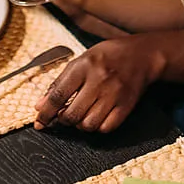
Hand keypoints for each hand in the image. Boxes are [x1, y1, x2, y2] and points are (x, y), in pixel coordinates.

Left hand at [33, 37, 165, 132]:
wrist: (143, 55)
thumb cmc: (109, 55)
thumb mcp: (82, 59)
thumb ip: (60, 82)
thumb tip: (41, 106)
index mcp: (85, 65)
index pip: (58, 95)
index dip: (45, 112)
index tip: (39, 121)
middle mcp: (99, 80)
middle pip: (71, 115)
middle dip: (63, 120)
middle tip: (64, 115)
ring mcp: (114, 94)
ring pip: (87, 125)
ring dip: (80, 124)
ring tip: (83, 114)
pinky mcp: (126, 105)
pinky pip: (105, 128)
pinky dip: (98, 127)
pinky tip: (97, 116)